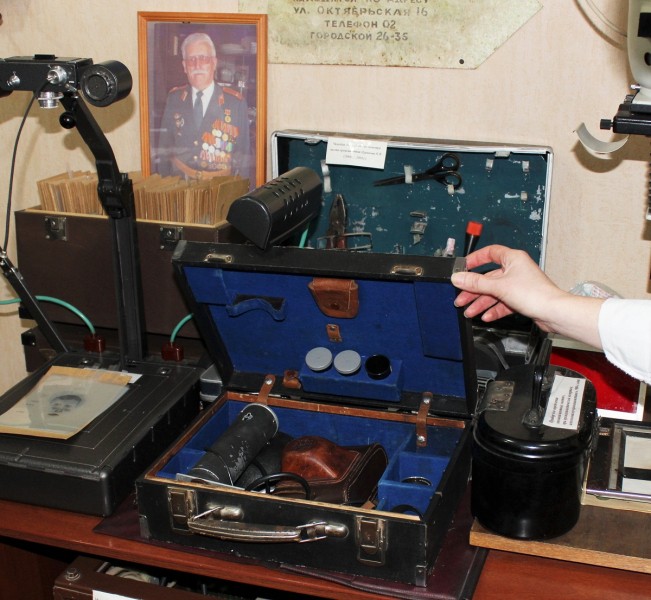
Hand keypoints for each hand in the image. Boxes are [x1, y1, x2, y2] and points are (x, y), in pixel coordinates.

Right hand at [451, 245, 567, 332]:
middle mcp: (516, 270)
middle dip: (474, 290)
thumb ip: (475, 283)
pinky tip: (486, 316)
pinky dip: (494, 309)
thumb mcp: (498, 287)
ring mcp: (518, 285)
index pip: (490, 253)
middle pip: (489, 277)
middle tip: (461, 298)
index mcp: (513, 259)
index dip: (475, 259)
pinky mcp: (521, 299)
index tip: (463, 268)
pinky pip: (503, 303)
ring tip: (470, 312)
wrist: (553, 313)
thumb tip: (458, 277)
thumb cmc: (535, 294)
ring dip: (481, 303)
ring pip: (494, 292)